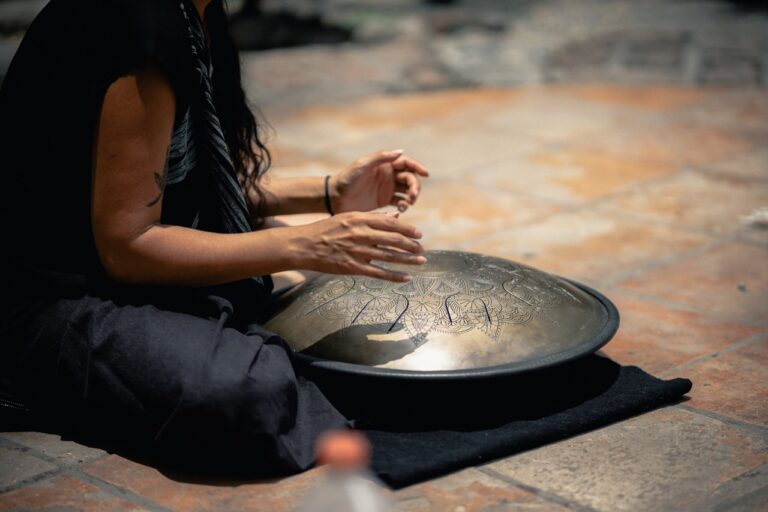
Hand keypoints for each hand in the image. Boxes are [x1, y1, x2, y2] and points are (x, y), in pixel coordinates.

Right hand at [288, 211, 425, 281]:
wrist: (304, 245)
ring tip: (421, 261)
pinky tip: (407, 277)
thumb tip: (395, 216)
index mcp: (359, 219)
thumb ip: (372, 218)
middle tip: (422, 249)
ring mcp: (356, 251)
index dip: (407, 229)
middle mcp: (360, 234)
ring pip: (388, 256)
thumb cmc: (327, 230)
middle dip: (411, 245)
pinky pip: (378, 273)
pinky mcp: (352, 267)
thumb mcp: (348, 217)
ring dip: (407, 259)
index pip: (390, 223)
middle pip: (393, 239)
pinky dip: (394, 276)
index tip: (419, 234)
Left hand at [330, 150, 429, 213]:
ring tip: (406, 204)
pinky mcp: (383, 201)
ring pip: (407, 191)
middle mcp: (388, 175)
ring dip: (411, 197)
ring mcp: (387, 188)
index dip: (418, 167)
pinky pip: (399, 202)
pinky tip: (400, 210)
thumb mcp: (362, 165)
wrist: (335, 197)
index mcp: (385, 164)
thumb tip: (401, 151)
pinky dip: (404, 206)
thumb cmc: (347, 179)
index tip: (426, 173)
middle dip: (415, 187)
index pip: (406, 163)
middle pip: (410, 179)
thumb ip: (381, 157)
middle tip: (412, 197)